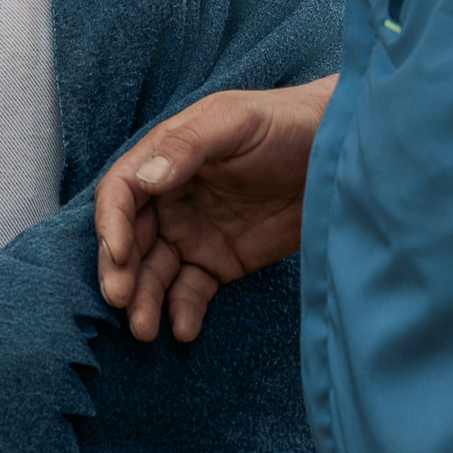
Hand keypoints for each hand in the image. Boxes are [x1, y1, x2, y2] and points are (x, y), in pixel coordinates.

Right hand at [93, 76, 334, 343]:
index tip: (118, 255)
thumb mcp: (233, 122)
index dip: (112, 224)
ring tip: (145, 330)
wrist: (340, 153)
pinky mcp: (221, 261)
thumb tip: (143, 179)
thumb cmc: (284, 122)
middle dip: (121, 273)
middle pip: (131, 240)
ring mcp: (195, 232)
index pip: (121, 193)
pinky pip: (191, 292)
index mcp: (165, 158)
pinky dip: (182, 311)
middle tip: (121, 301)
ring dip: (144, 300)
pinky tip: (183, 329)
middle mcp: (171, 197)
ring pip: (155, 272)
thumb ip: (185, 146)